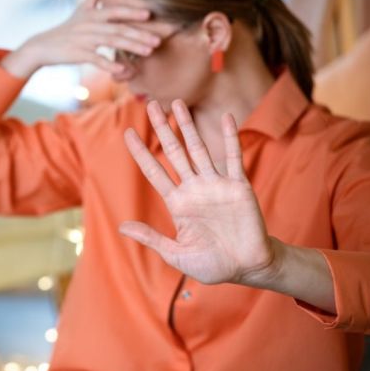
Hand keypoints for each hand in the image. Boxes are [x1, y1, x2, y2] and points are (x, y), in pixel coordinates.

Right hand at [0, 0, 160, 77]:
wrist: (43, 46)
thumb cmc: (66, 28)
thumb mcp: (80, 9)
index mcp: (93, 14)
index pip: (115, 11)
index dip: (132, 12)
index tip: (149, 15)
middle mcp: (90, 25)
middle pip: (118, 28)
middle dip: (139, 34)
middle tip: (158, 41)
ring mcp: (84, 39)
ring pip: (111, 42)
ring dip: (131, 47)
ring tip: (148, 52)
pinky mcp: (78, 54)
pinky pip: (96, 59)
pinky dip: (109, 64)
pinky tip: (122, 70)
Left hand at [119, 99, 277, 285]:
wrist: (248, 268)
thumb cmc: (212, 264)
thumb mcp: (176, 254)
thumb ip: (151, 238)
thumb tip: (121, 227)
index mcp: (177, 203)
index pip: (154, 172)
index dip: (141, 153)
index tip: (127, 133)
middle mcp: (194, 188)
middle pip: (174, 151)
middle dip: (162, 128)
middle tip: (150, 104)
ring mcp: (216, 185)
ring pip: (199, 148)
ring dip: (188, 126)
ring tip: (177, 103)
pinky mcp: (238, 186)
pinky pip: (233, 157)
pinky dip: (230, 137)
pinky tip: (226, 117)